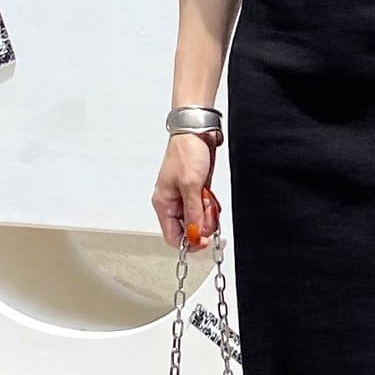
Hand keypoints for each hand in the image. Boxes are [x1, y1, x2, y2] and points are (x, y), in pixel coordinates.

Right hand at [153, 132, 220, 250]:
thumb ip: (193, 212)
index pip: (172, 237)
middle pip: (188, 229)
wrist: (197, 133)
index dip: (189, 241)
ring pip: (198, 220)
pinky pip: (204, 209)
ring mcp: (185, 198)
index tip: (203, 239)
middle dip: (201, 223)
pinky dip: (210, 206)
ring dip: (207, 213)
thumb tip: (194, 235)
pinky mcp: (196, 192)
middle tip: (208, 210)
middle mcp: (172, 203)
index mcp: (164, 203)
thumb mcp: (191, 185)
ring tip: (208, 198)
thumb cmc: (186, 152)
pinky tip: (210, 195)